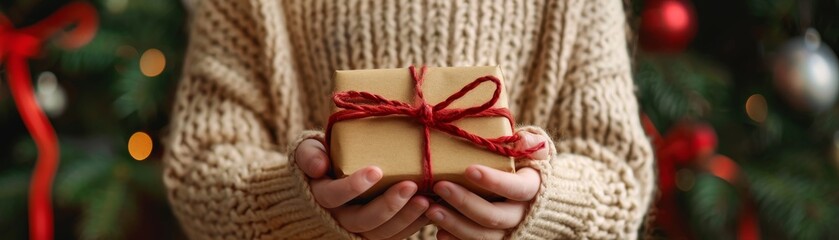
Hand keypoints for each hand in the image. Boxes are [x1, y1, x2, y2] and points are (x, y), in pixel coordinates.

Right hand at [295, 139, 429, 238]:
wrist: (329, 175)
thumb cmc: (323, 156)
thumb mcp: (308, 149)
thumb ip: (309, 154)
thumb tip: (319, 167)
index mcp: (320, 195)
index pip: (332, 196)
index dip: (353, 187)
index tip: (376, 170)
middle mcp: (338, 217)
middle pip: (361, 221)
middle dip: (387, 206)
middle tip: (410, 186)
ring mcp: (357, 228)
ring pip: (380, 233)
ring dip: (404, 218)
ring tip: (425, 200)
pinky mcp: (375, 232)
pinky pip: (393, 236)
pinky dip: (413, 225)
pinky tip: (429, 210)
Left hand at [425, 132, 549, 239]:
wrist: (532, 194)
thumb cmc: (526, 165)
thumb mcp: (534, 150)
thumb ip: (531, 143)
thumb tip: (523, 140)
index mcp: (533, 189)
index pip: (517, 188)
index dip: (494, 181)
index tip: (469, 169)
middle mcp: (522, 214)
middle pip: (494, 216)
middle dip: (465, 203)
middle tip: (440, 187)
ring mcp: (508, 230)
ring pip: (483, 234)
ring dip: (455, 224)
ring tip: (431, 210)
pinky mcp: (496, 239)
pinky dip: (456, 239)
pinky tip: (439, 232)